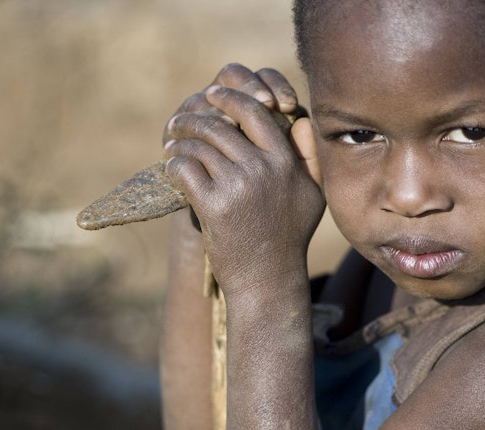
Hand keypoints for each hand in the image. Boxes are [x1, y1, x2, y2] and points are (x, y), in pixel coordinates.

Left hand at [163, 65, 323, 293]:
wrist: (267, 280)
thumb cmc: (288, 238)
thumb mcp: (312, 196)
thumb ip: (310, 157)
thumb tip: (301, 120)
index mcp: (287, 163)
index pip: (256, 112)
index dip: (231, 98)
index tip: (214, 95)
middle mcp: (265, 170)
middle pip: (222, 126)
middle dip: (196, 118)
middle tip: (180, 121)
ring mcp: (239, 186)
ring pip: (200, 146)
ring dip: (181, 142)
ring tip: (173, 145)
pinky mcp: (214, 205)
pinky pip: (185, 168)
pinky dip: (175, 165)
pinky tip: (173, 169)